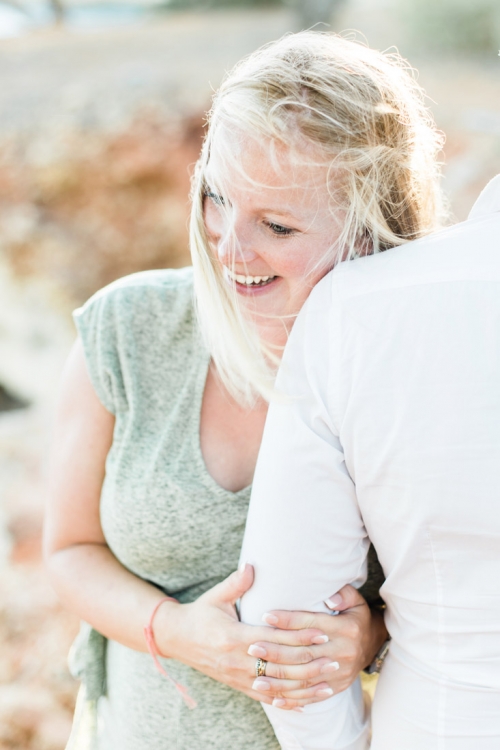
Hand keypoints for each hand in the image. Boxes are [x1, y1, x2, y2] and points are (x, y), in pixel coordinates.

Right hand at [153, 564, 333, 705]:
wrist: (177, 639)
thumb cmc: (201, 613)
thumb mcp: (216, 596)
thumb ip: (237, 583)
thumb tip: (252, 564)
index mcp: (234, 636)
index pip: (274, 638)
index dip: (299, 636)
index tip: (322, 631)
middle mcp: (238, 661)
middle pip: (281, 665)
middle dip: (310, 662)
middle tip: (335, 657)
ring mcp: (238, 677)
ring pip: (278, 686)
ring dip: (305, 685)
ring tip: (329, 681)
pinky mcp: (238, 686)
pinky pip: (267, 698)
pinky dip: (288, 702)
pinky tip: (307, 703)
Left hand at [246, 585, 387, 708]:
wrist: (373, 644)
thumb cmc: (356, 616)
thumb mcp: (355, 599)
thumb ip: (343, 594)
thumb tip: (330, 598)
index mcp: (345, 628)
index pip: (311, 624)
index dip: (288, 620)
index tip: (265, 616)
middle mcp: (342, 652)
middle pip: (304, 653)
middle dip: (276, 651)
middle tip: (252, 647)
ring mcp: (339, 673)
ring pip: (305, 679)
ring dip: (279, 681)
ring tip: (256, 678)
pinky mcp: (337, 687)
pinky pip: (312, 696)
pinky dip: (292, 700)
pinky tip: (274, 700)